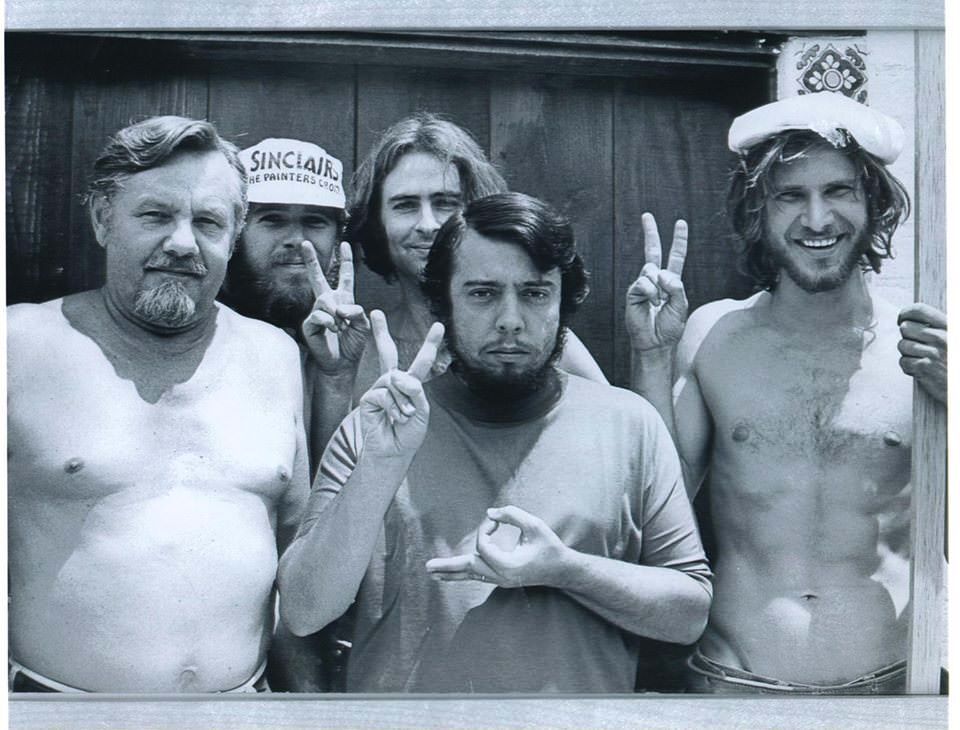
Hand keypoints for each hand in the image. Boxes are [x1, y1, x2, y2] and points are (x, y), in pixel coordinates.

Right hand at [302, 241, 370, 373]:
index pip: (345, 276)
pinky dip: (330, 323)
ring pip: (324, 300)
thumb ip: (356, 311)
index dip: (346, 260)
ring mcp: (317, 312)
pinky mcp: (309, 324)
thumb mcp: (363, 325)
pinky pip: (319, 315)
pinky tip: (333, 331)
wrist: (342, 363)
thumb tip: (339, 307)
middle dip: (311, 260)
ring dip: (336, 314)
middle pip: (318, 277)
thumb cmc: (352, 344)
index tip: (346, 244)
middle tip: (304, 243)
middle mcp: (328, 302)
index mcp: (343, 299)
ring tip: (340, 327)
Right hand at [357, 310, 443, 455]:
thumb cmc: (408, 435)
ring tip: (405, 417)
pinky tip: (394, 418)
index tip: (438, 325)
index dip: (430, 344)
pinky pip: (386, 392)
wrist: (392, 453)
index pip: (422, 361)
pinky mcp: (369, 398)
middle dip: (381, 333)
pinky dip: (394, 406)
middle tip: (376, 313)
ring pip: (395, 379)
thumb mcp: (422, 412)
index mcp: (411, 385)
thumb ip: (415, 391)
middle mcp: (393, 383)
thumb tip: (398, 377)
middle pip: (388, 352)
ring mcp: (380, 388)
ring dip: (404, 400)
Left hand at [425, 505, 568, 587]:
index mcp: (509, 566)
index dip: (486, 529)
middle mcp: (501, 576)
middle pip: (469, 569)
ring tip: (431, 572)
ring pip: (471, 574)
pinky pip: (477, 575)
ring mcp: (500, 580)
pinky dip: (462, 574)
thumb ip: (512, 515)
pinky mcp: (500, 578)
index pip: (484, 546)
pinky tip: (449, 576)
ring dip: (451, 572)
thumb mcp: (535, 526)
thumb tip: (490, 514)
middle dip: (448, 567)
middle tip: (427, 567)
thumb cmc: (549, 547)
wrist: (562, 570)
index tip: (496, 520)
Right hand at [625, 212, 688, 350]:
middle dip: (650, 232)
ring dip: (659, 286)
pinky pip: (643, 283)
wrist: (655, 342)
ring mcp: (643, 285)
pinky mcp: (633, 292)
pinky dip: (651, 293)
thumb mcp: (681, 305)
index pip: (675, 256)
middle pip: (653, 251)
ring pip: (651, 269)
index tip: (680, 223)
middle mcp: (656, 279)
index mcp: (670, 281)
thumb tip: (660, 273)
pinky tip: (651, 304)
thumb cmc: (670, 327)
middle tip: (646, 215)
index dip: (679, 240)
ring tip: (658, 303)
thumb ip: (676, 287)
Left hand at [898, 303, 946, 404]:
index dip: (905, 313)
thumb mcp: (953, 339)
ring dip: (908, 353)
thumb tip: (908, 320)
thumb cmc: (955, 362)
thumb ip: (937, 327)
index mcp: (949, 327)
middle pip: (905, 328)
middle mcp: (941, 338)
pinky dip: (909, 366)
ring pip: (902, 345)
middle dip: (908, 337)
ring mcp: (933, 353)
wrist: (959, 387)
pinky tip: (921, 368)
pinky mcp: (924, 368)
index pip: (920, 310)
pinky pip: (903, 361)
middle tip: (918, 345)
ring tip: (922, 358)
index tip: (901, 319)